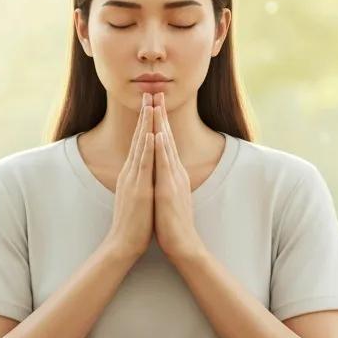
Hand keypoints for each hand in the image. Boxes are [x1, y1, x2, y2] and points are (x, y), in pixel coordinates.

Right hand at [105, 92, 155, 262]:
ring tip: (151, 104)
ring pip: (140, 146)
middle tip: (150, 93)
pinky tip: (150, 133)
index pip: (140, 143)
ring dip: (146, 124)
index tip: (151, 105)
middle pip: (139, 138)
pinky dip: (146, 147)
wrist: (123, 244)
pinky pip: (143, 164)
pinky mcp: (138, 189)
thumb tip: (145, 173)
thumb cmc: (134, 224)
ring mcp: (133, 179)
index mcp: (133, 174)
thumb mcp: (138, 197)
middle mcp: (131, 172)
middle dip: (146, 115)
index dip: (146, 123)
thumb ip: (140, 182)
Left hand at [153, 92, 203, 263]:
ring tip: (156, 104)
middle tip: (156, 92)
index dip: (160, 123)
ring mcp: (173, 179)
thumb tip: (162, 173)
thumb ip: (165, 182)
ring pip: (166, 146)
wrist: (182, 244)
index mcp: (172, 174)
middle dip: (160, 115)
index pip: (165, 143)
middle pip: (166, 138)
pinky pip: (164, 164)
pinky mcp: (168, 189)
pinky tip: (158, 134)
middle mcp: (175, 172)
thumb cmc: (172, 224)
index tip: (154, 105)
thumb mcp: (167, 196)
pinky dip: (161, 148)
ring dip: (161, 124)